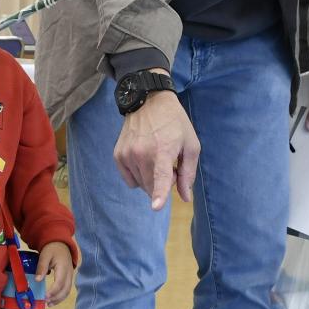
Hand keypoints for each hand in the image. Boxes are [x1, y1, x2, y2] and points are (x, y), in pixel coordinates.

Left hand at [39, 244, 75, 305]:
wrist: (60, 244)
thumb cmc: (51, 249)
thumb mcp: (44, 255)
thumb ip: (41, 267)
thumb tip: (38, 280)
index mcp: (63, 267)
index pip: (60, 282)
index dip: (53, 291)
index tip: (45, 297)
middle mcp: (69, 273)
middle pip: (66, 289)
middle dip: (56, 298)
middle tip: (46, 302)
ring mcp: (70, 276)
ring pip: (67, 291)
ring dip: (59, 299)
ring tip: (49, 304)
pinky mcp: (69, 278)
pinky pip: (67, 289)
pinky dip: (61, 296)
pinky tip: (53, 300)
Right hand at [113, 81, 197, 210]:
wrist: (149, 101)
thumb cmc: (175, 123)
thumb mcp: (190, 145)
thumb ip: (188, 173)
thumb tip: (185, 197)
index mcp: (163, 150)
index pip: (161, 176)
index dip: (159, 194)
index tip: (156, 206)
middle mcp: (142, 153)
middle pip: (152, 186)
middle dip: (163, 183)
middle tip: (170, 164)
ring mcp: (127, 154)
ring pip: (141, 184)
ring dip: (151, 179)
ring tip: (156, 158)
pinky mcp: (118, 155)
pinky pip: (130, 179)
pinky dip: (139, 175)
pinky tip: (144, 160)